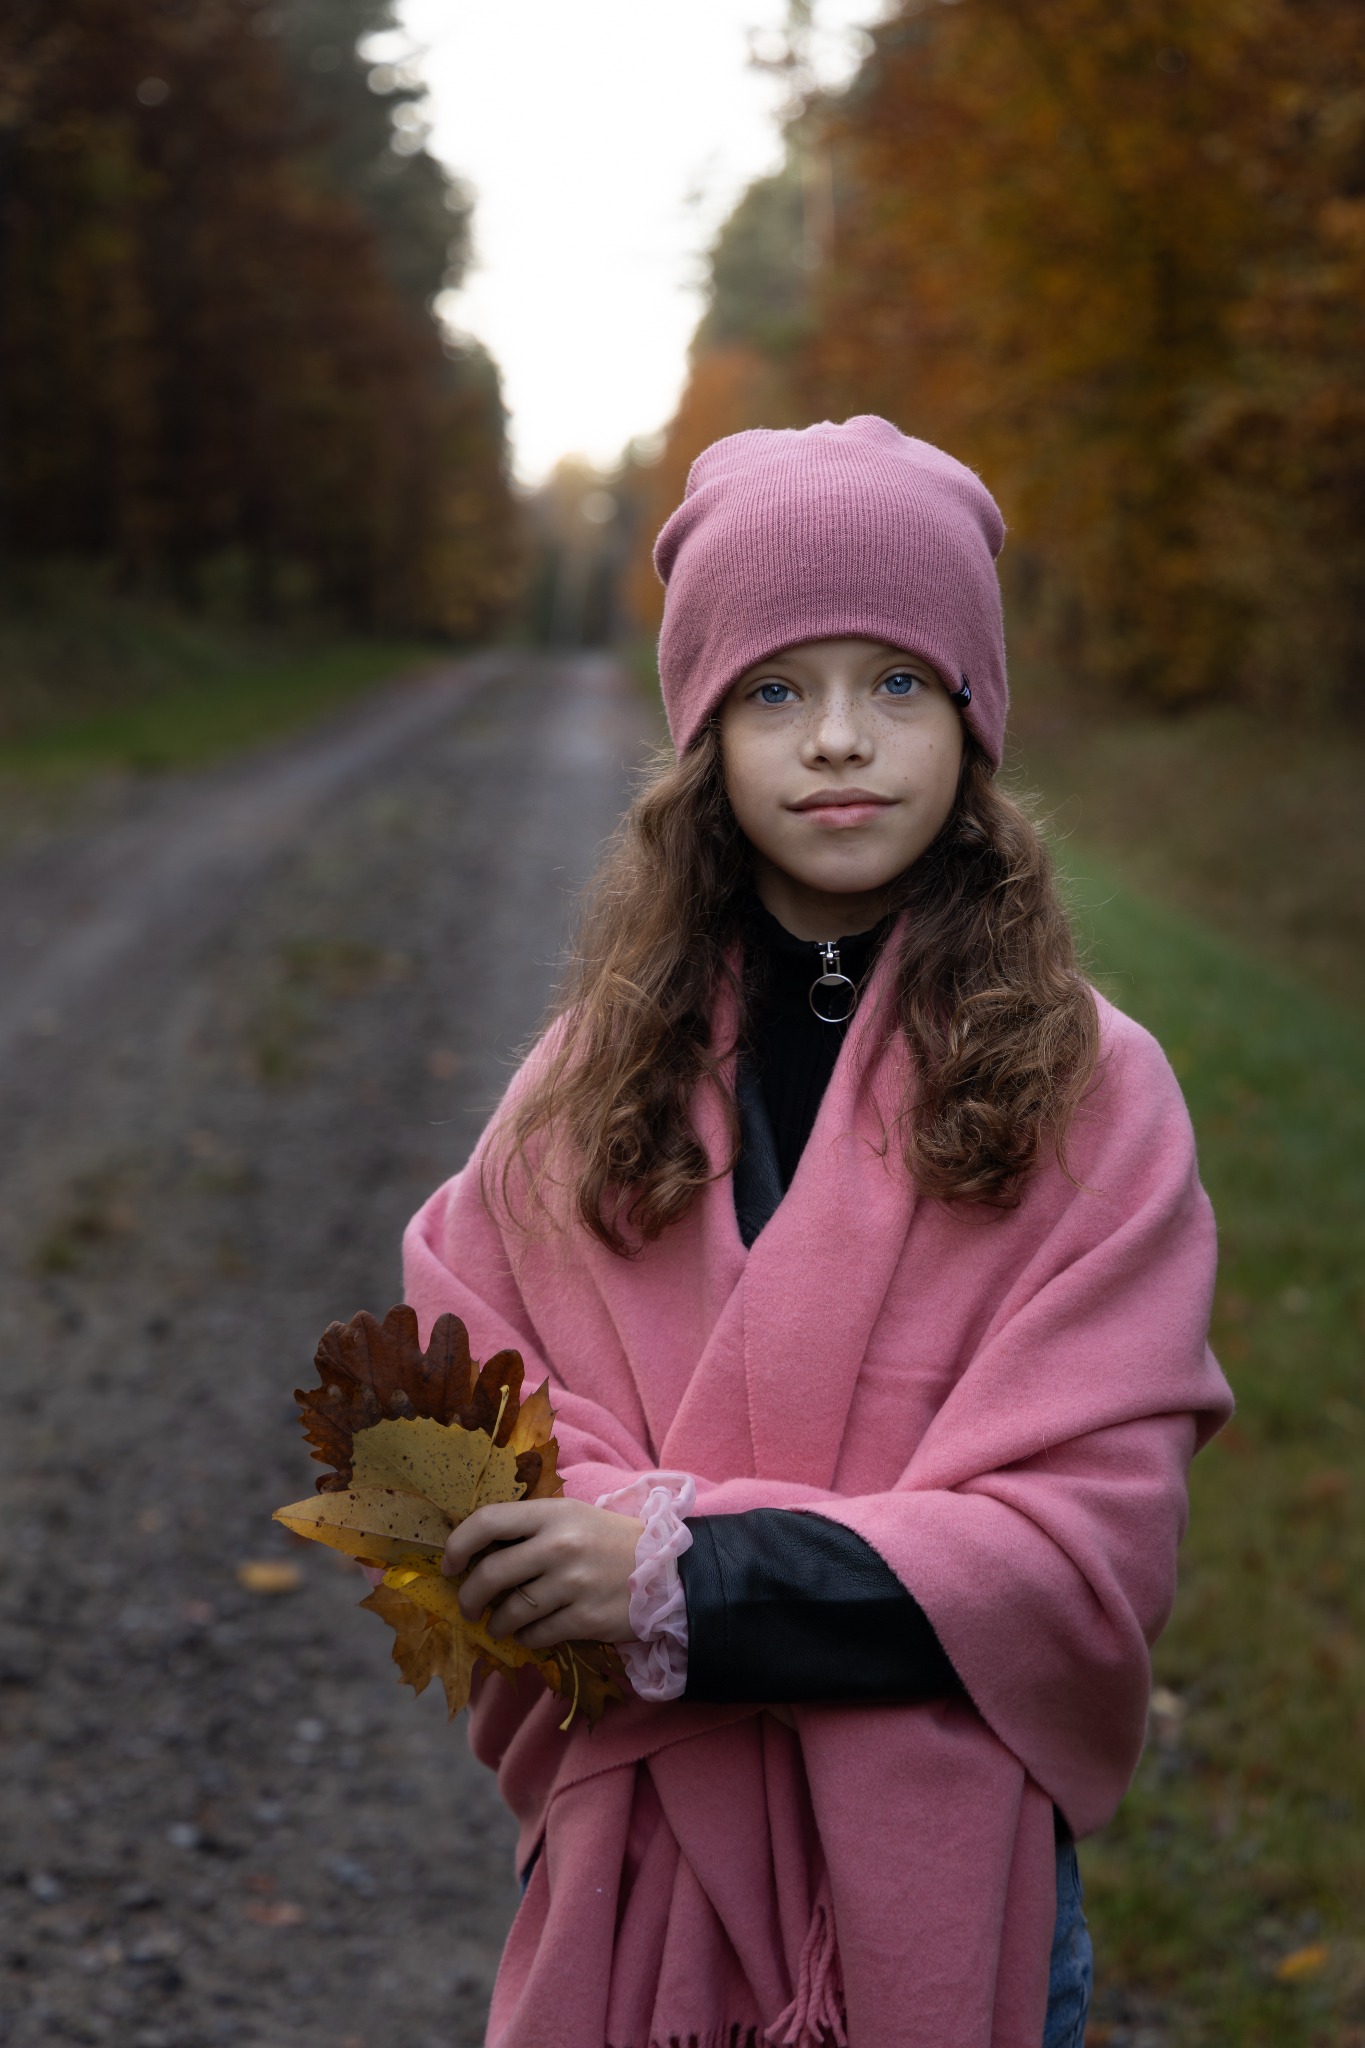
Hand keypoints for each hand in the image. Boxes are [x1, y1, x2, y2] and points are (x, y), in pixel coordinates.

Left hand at [442, 1498, 643, 1649]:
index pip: (488, 1520)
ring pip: (510, 1611)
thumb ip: (530, 1528)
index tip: (449, 1563)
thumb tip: (476, 1550)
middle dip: (468, 1596)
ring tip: (499, 1624)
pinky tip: (530, 1634)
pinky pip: (537, 1635)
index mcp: (553, 1513)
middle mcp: (560, 1545)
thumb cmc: (610, 1541)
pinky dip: (526, 1638)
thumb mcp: (573, 1517)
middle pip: (491, 1574)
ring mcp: (573, 1584)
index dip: (458, 1543)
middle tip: (467, 1606)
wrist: (668, 1571)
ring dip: (497, 1623)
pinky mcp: (585, 1619)